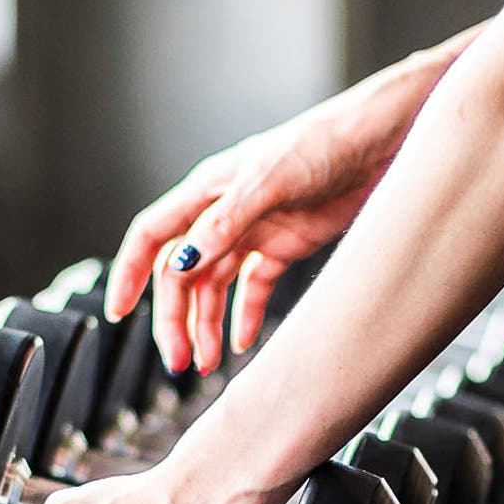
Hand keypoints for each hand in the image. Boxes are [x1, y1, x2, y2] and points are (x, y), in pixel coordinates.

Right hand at [105, 77, 421, 374]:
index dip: (131, 274)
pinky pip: (253, 288)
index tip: (120, 314)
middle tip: (180, 360)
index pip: (152, 236)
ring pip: (214, 287)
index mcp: (208, 191)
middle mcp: (224, 213)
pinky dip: (243, 316)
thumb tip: (181, 263)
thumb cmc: (323, 142)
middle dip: (175, 318)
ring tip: (206, 362)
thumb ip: (224, 223)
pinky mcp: (286, 244)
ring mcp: (254, 230)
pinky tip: (240, 342)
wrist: (383, 140)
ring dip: (206, 325)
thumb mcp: (270, 180)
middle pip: (181, 273)